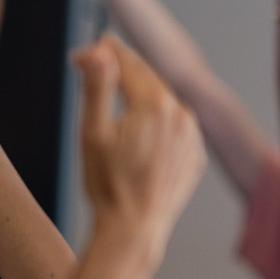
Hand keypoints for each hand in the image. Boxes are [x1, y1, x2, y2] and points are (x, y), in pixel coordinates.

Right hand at [71, 36, 205, 252]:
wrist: (134, 227)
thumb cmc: (108, 183)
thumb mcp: (92, 131)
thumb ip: (97, 87)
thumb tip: (99, 50)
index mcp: (156, 105)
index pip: (129, 63)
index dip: (104, 53)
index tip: (84, 51)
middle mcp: (182, 116)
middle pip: (149, 79)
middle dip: (121, 68)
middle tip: (95, 61)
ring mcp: (193, 137)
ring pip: (164, 102)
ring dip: (141, 92)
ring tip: (116, 87)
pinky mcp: (195, 155)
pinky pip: (175, 127)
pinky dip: (157, 118)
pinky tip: (140, 123)